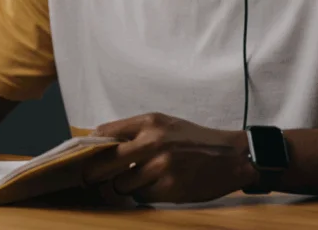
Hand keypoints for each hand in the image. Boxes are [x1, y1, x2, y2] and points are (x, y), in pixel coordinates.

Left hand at [82, 112, 256, 203]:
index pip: (104, 133)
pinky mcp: (170, 188)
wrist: (232, 156)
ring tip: (136, 181)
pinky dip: (142, 195)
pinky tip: (154, 187)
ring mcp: (162, 166)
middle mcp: (153, 142)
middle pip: (104, 163)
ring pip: (120, 184)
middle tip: (90, 180)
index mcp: (150, 122)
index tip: (85, 156)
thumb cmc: (194, 140)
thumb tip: (99, 143)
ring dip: (123, 187)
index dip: (90, 148)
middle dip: (94, 174)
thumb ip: (135, 131)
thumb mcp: (165, 124)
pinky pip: (140, 196)